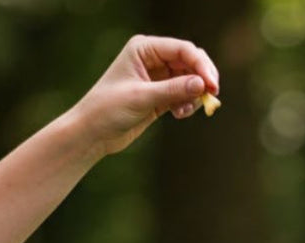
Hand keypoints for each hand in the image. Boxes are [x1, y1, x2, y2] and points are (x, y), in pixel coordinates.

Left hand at [71, 35, 220, 156]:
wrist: (92, 133)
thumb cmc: (108, 109)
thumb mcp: (142, 98)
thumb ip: (173, 90)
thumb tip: (202, 85)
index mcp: (144, 48)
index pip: (183, 50)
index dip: (201, 66)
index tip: (212, 86)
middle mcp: (153, 58)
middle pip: (191, 62)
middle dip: (202, 79)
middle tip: (212, 96)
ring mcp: (158, 77)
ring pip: (191, 79)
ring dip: (195, 95)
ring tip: (184, 111)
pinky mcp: (161, 95)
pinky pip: (185, 94)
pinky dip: (188, 104)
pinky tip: (179, 114)